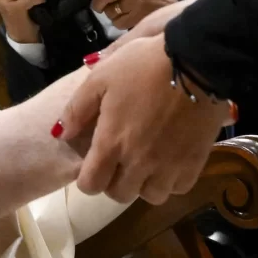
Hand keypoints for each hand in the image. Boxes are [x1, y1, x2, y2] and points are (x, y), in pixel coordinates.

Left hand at [60, 19, 230, 204]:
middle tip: (120, 161)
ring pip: (151, 196)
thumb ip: (77, 108)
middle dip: (114, 182)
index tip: (94, 165)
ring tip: (146, 163)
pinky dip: (172, 180)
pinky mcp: (195, 163)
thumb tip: (62, 134)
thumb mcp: (101, 77)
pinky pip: (179, 188)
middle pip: (120, 195)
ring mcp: (169, 165)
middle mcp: (139, 162)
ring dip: (144, 184)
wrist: (196, 61)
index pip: (91, 185)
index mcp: (112, 142)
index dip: (88, 180)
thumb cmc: (143, 66)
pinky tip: (169, 161)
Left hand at [88, 0, 178, 32]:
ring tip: (121, 12)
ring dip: (111, 14)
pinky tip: (127, 18)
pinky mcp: (136, 17)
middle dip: (97, 3)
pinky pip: (117, 23)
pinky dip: (119, 23)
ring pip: (110, 11)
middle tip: (97, 7)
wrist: (167, 5)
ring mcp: (134, 3)